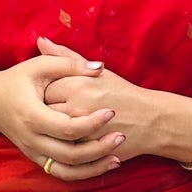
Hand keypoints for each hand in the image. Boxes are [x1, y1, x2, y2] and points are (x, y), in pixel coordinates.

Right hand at [0, 45, 124, 180]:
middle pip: (70, 153)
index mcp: (31, 115)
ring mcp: (34, 152)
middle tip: (121, 135)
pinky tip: (103, 165)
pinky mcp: (37, 159)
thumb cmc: (16, 81)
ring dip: (94, 167)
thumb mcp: (39, 67)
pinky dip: (84, 174)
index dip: (92, 123)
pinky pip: (62, 173)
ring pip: (68, 169)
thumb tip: (99, 67)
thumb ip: (68, 63)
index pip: (67, 127)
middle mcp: (31, 139)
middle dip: (99, 148)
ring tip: (118, 157)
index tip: (112, 112)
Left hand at [36, 36, 189, 163]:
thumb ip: (65, 57)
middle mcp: (74, 107)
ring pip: (51, 133)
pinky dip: (63, 146)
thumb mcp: (95, 71)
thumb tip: (41, 41)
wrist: (150, 120)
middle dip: (46, 113)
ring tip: (64, 126)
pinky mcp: (86, 150)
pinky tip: (71, 140)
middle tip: (59, 112)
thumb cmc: (122, 93)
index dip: (46, 94)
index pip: (42, 89)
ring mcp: (80, 132)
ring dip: (54, 131)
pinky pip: (63, 150)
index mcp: (74, 85)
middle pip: (43, 112)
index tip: (56, 96)